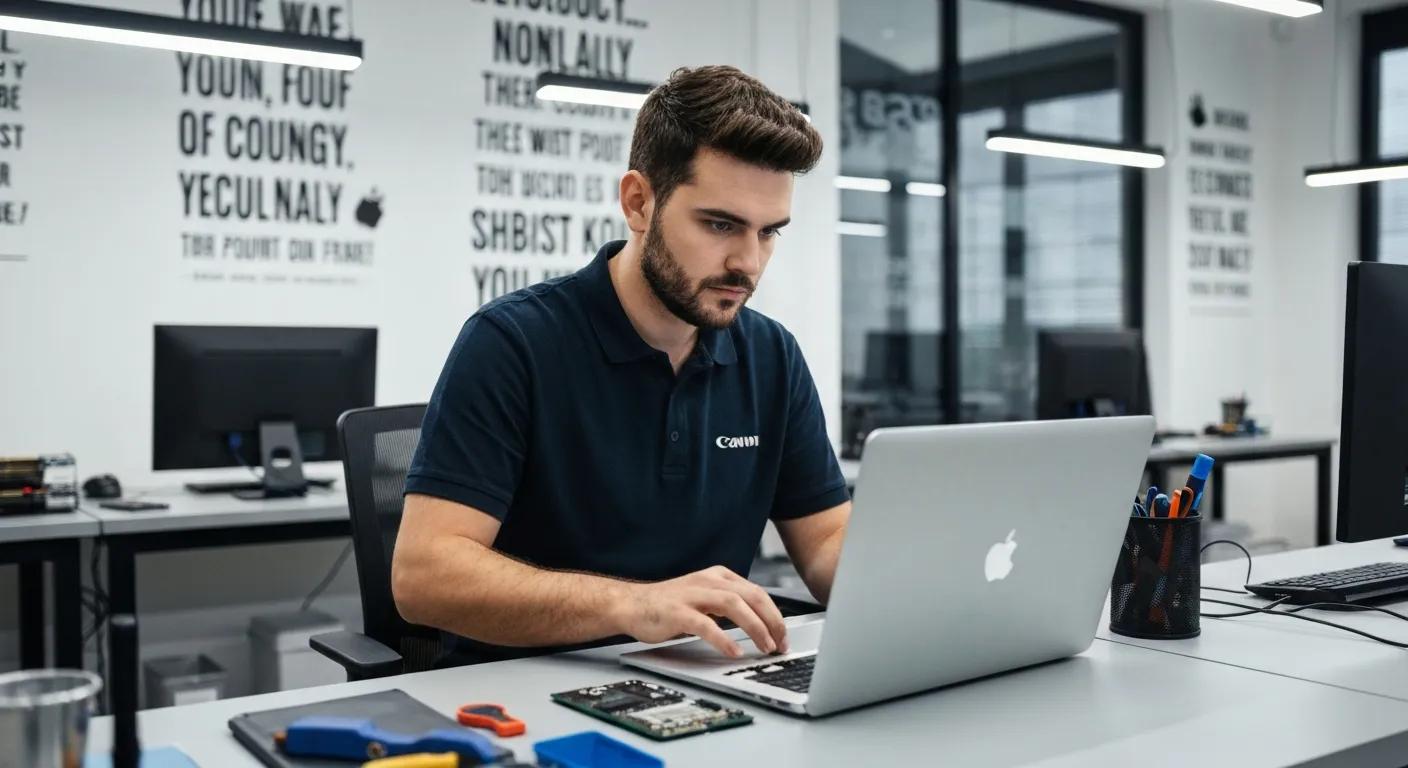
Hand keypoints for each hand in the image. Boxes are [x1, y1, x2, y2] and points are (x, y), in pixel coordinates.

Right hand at [616, 566, 788, 658]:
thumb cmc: (668, 605)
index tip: (783, 635)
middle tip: (781, 643)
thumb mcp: (704, 597)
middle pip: (751, 596)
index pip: (757, 592)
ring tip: (765, 646)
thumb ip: (728, 603)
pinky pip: (706, 625)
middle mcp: (707, 581)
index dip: (775, 614)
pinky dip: (724, 640)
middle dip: (772, 621)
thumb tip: (760, 622)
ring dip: (755, 627)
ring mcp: (692, 595)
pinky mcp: (677, 612)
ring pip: (734, 605)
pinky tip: (734, 652)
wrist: (630, 605)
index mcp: (718, 576)